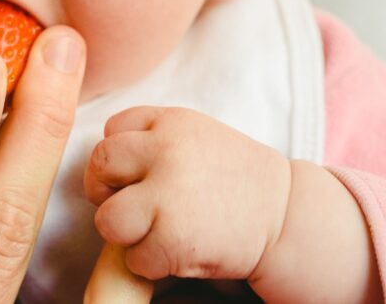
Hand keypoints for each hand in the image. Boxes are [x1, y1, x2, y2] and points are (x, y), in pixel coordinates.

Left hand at [84, 107, 290, 282]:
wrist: (285, 218)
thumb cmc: (235, 179)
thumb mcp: (196, 136)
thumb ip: (153, 137)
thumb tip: (105, 163)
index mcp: (171, 122)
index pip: (112, 129)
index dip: (118, 157)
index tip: (136, 174)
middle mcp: (166, 151)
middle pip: (100, 165)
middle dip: (106, 190)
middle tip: (132, 206)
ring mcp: (168, 195)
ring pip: (108, 218)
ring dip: (124, 233)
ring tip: (153, 233)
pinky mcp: (172, 239)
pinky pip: (134, 258)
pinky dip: (150, 263)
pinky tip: (177, 252)